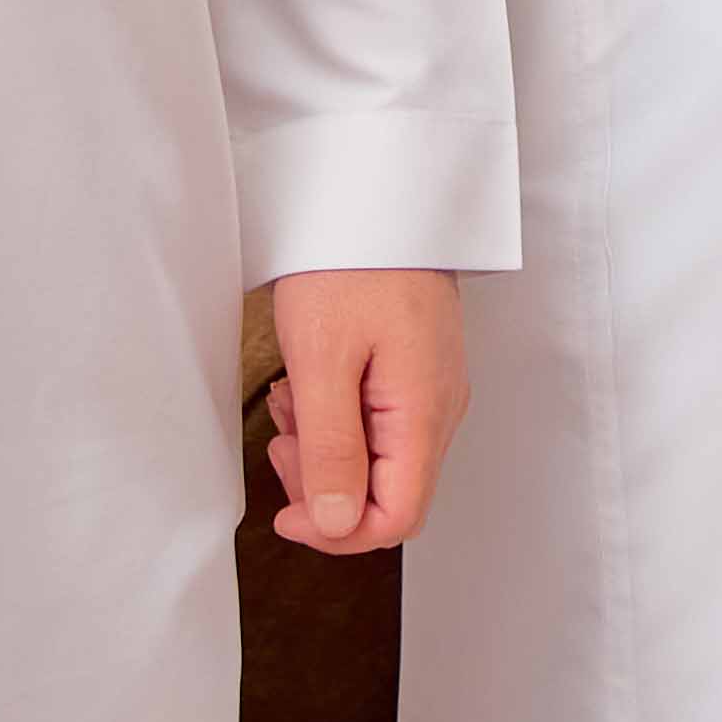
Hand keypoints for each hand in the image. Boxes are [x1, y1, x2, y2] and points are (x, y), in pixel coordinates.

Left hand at [260, 268, 466, 554]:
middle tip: (280, 444)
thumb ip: (332, 449)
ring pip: (383, 460)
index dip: (338, 532)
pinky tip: (309, 387)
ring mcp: (433, 386)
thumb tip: (338, 524)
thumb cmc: (350, 262)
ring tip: (290, 404)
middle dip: (327, 488)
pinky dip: (339, 421)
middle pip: (390, 494)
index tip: (286, 512)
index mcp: (425, 412)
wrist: (375, 189)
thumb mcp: (323, 360)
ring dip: (328, 452)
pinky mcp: (418, 368)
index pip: (397, 518)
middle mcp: (441, 407)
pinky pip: (383, 424)